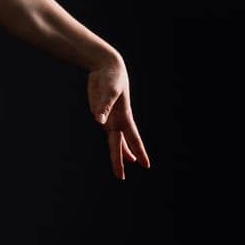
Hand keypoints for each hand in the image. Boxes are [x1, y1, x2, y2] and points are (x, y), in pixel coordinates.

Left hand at [87, 55, 149, 180]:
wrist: (106, 66)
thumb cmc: (111, 77)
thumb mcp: (109, 90)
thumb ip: (104, 106)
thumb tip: (98, 121)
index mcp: (123, 116)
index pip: (132, 138)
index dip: (139, 152)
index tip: (145, 165)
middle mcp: (116, 119)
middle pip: (119, 144)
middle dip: (120, 160)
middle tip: (121, 178)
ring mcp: (108, 116)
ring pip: (113, 138)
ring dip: (119, 151)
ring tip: (126, 162)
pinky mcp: (99, 111)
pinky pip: (103, 125)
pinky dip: (109, 135)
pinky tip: (111, 137)